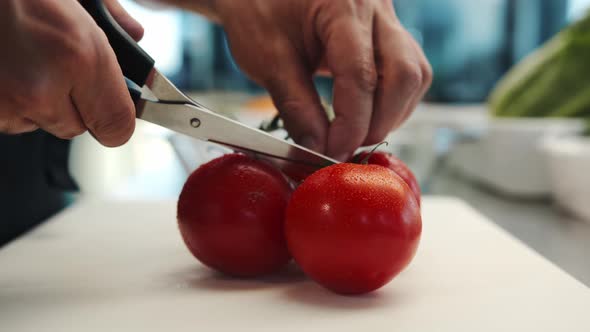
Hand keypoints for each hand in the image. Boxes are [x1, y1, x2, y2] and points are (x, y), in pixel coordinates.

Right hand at [0, 0, 142, 146]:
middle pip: (77, 128)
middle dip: (74, 103)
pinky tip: (5, 66)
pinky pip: (8, 118)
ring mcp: (6, 102)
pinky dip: (8, 99)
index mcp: (79, 56)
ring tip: (23, 57)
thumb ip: (112, 20)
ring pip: (39, 123)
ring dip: (37, 101)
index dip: (115, 119)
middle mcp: (43, 87)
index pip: (117, 125)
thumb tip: (133, 36)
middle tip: (56, 65)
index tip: (112, 111)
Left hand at [214, 0, 431, 159]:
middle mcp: (375, 8)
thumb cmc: (259, 8)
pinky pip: (408, 71)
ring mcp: (386, 18)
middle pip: (405, 75)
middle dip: (378, 122)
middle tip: (345, 148)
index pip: (361, 76)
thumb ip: (295, 105)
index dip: (350, 125)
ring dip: (390, 114)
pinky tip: (364, 114)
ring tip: (354, 133)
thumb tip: (318, 148)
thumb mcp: (266, 57)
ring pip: (414, 75)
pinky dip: (391, 102)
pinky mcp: (387, 32)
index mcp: (343, 6)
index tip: (331, 153)